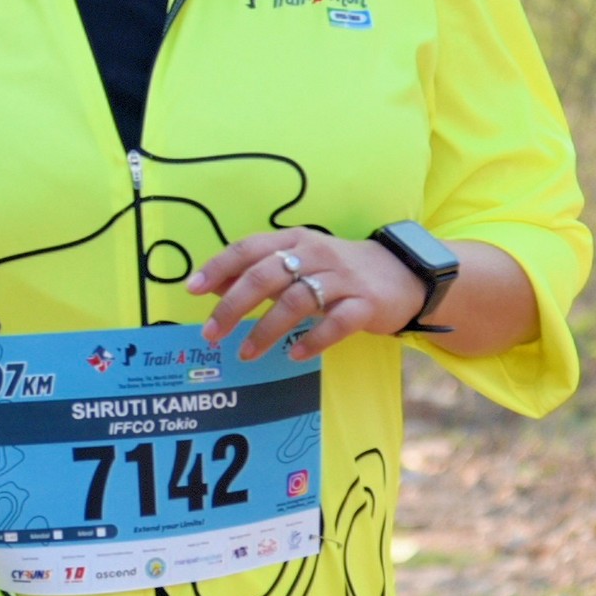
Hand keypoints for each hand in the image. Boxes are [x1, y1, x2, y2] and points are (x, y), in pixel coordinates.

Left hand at [189, 230, 425, 360]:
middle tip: (212, 332)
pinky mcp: (366, 304)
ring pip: (297, 301)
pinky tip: (295, 355)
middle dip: (234, 305)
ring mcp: (344, 279)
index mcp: (296, 240)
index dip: (219, 267)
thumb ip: (260, 271)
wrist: (403, 274)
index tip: (192, 289)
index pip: (250, 248)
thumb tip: (214, 285)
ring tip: (246, 353)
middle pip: (267, 274)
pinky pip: (337, 323)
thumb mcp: (300, 262)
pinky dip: (313, 340)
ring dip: (266, 329)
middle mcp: (317, 255)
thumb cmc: (339, 271)